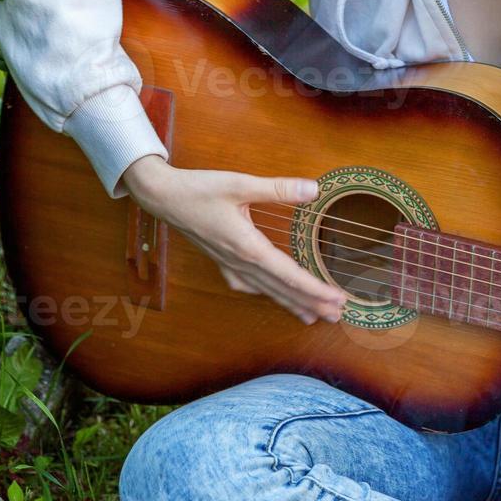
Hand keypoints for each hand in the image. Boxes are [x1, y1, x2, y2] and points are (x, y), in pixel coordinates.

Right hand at [120, 155, 346, 324]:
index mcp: (248, 247)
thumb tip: (313, 189)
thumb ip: (278, 189)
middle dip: (311, 304)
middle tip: (338, 315)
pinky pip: (249, 285)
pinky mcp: (223, 262)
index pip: (289, 275)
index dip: (315, 289)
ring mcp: (230, 265)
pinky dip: (267, 293)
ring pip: (267, 290)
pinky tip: (273, 295)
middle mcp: (240, 263)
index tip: (337, 299)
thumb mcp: (240, 183)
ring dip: (292, 303)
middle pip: (282, 289)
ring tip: (315, 317)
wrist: (163, 197)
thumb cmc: (199, 189)